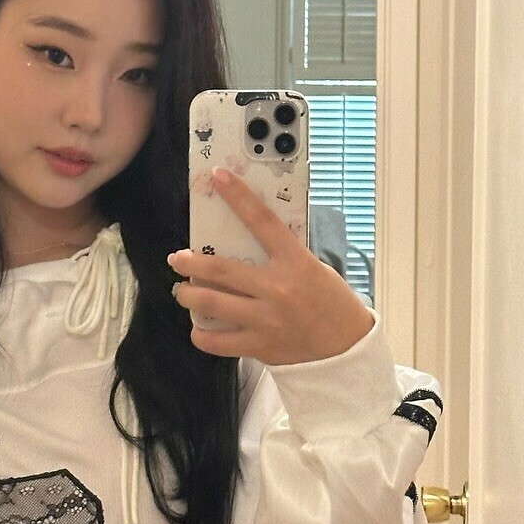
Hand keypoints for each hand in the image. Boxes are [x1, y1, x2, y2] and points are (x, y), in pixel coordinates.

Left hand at [167, 168, 375, 365]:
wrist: (346, 346)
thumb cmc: (330, 301)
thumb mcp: (313, 268)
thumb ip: (281, 257)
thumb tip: (244, 243)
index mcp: (295, 262)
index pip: (263, 221)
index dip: (239, 197)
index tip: (219, 177)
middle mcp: (277, 289)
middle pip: (220, 271)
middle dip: (190, 263)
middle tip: (177, 259)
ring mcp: (265, 320)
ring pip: (211, 304)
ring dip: (188, 296)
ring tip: (182, 291)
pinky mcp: (259, 345)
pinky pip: (217, 342)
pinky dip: (201, 335)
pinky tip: (198, 328)